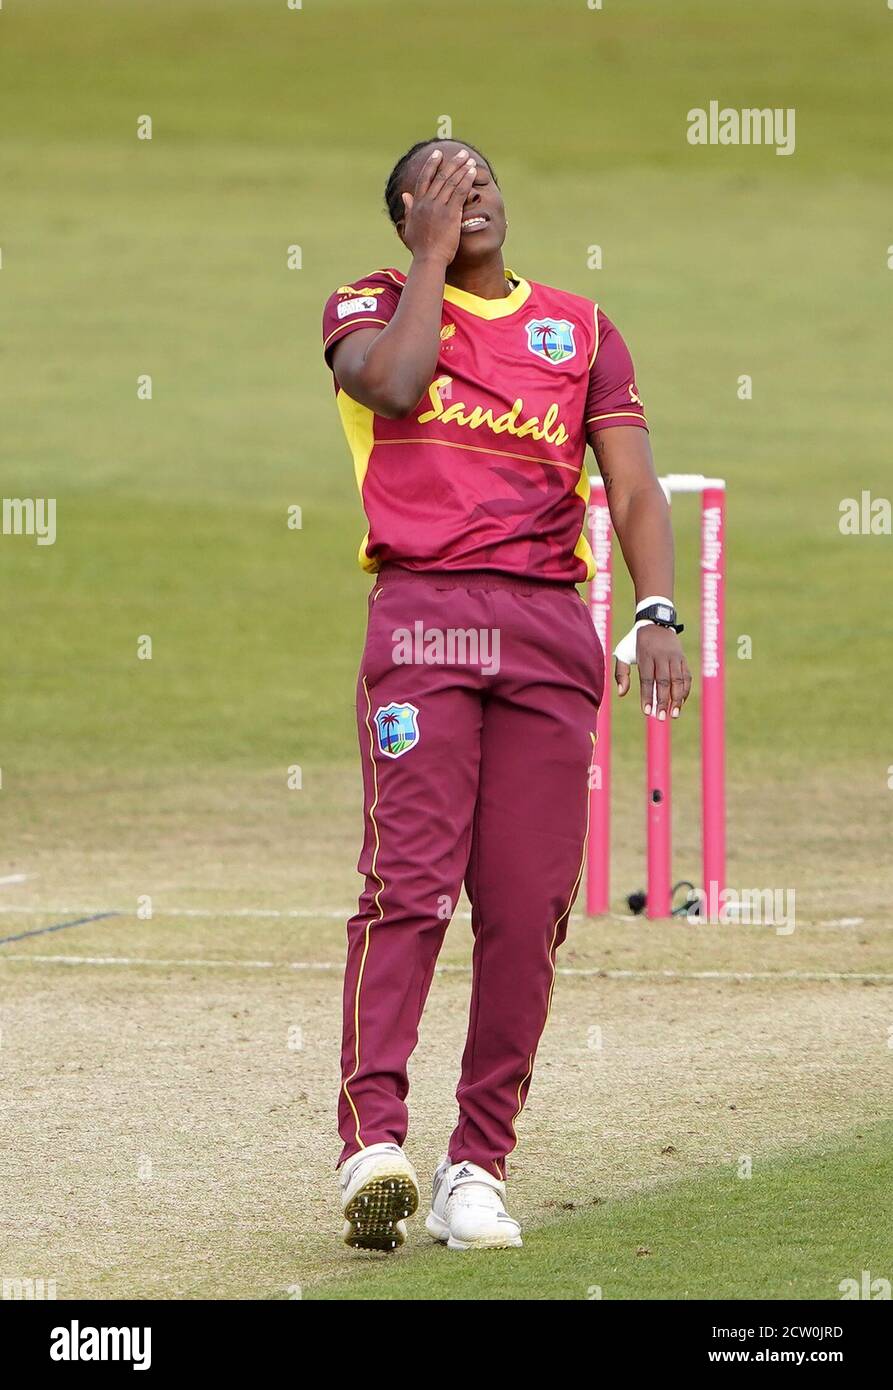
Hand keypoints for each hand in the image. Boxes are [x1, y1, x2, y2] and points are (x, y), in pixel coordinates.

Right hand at [400, 147, 477, 265]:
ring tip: (469, 159)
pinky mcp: (451, 213)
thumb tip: (405, 196)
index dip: (431, 164)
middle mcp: (427, 202)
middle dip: (452, 163)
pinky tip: (472, 172)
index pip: (424, 179)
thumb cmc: (420, 249)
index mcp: (417, 204)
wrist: (428, 260)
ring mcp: (439, 207)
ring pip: (451, 182)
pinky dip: (466, 180)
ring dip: (462, 168)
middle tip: (461, 153)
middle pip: (440, 177)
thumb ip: (408, 210)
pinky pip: (460, 192)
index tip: (438, 154)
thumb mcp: (410, 227)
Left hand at [615, 625, 691, 718]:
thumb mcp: (624, 653)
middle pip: (664, 681)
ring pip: (678, 680)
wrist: (656, 622)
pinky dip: (685, 690)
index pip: (647, 679)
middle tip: (661, 718)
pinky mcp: (683, 658)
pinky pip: (686, 676)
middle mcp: (662, 656)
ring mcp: (675, 657)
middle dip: (663, 701)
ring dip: (677, 699)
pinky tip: (680, 702)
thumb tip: (621, 693)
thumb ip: (621, 673)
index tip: (647, 712)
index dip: (648, 696)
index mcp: (646, 654)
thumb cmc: (635, 642)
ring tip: (674, 714)